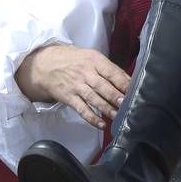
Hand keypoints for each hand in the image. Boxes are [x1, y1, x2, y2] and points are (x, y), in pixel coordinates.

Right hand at [15, 44, 130, 129]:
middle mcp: (86, 73)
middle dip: (116, 96)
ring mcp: (77, 86)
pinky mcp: (69, 97)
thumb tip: (128, 80)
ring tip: (118, 116)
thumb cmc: (74, 60)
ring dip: (107, 108)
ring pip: (94, 98)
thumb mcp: (91, 57)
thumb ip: (108, 68)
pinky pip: (82, 109)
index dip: (124, 82)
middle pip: (104, 86)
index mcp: (95, 61)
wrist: (45, 64)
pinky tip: (101, 124)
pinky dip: (91, 117)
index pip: (112, 72)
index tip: (135, 90)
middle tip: (127, 104)